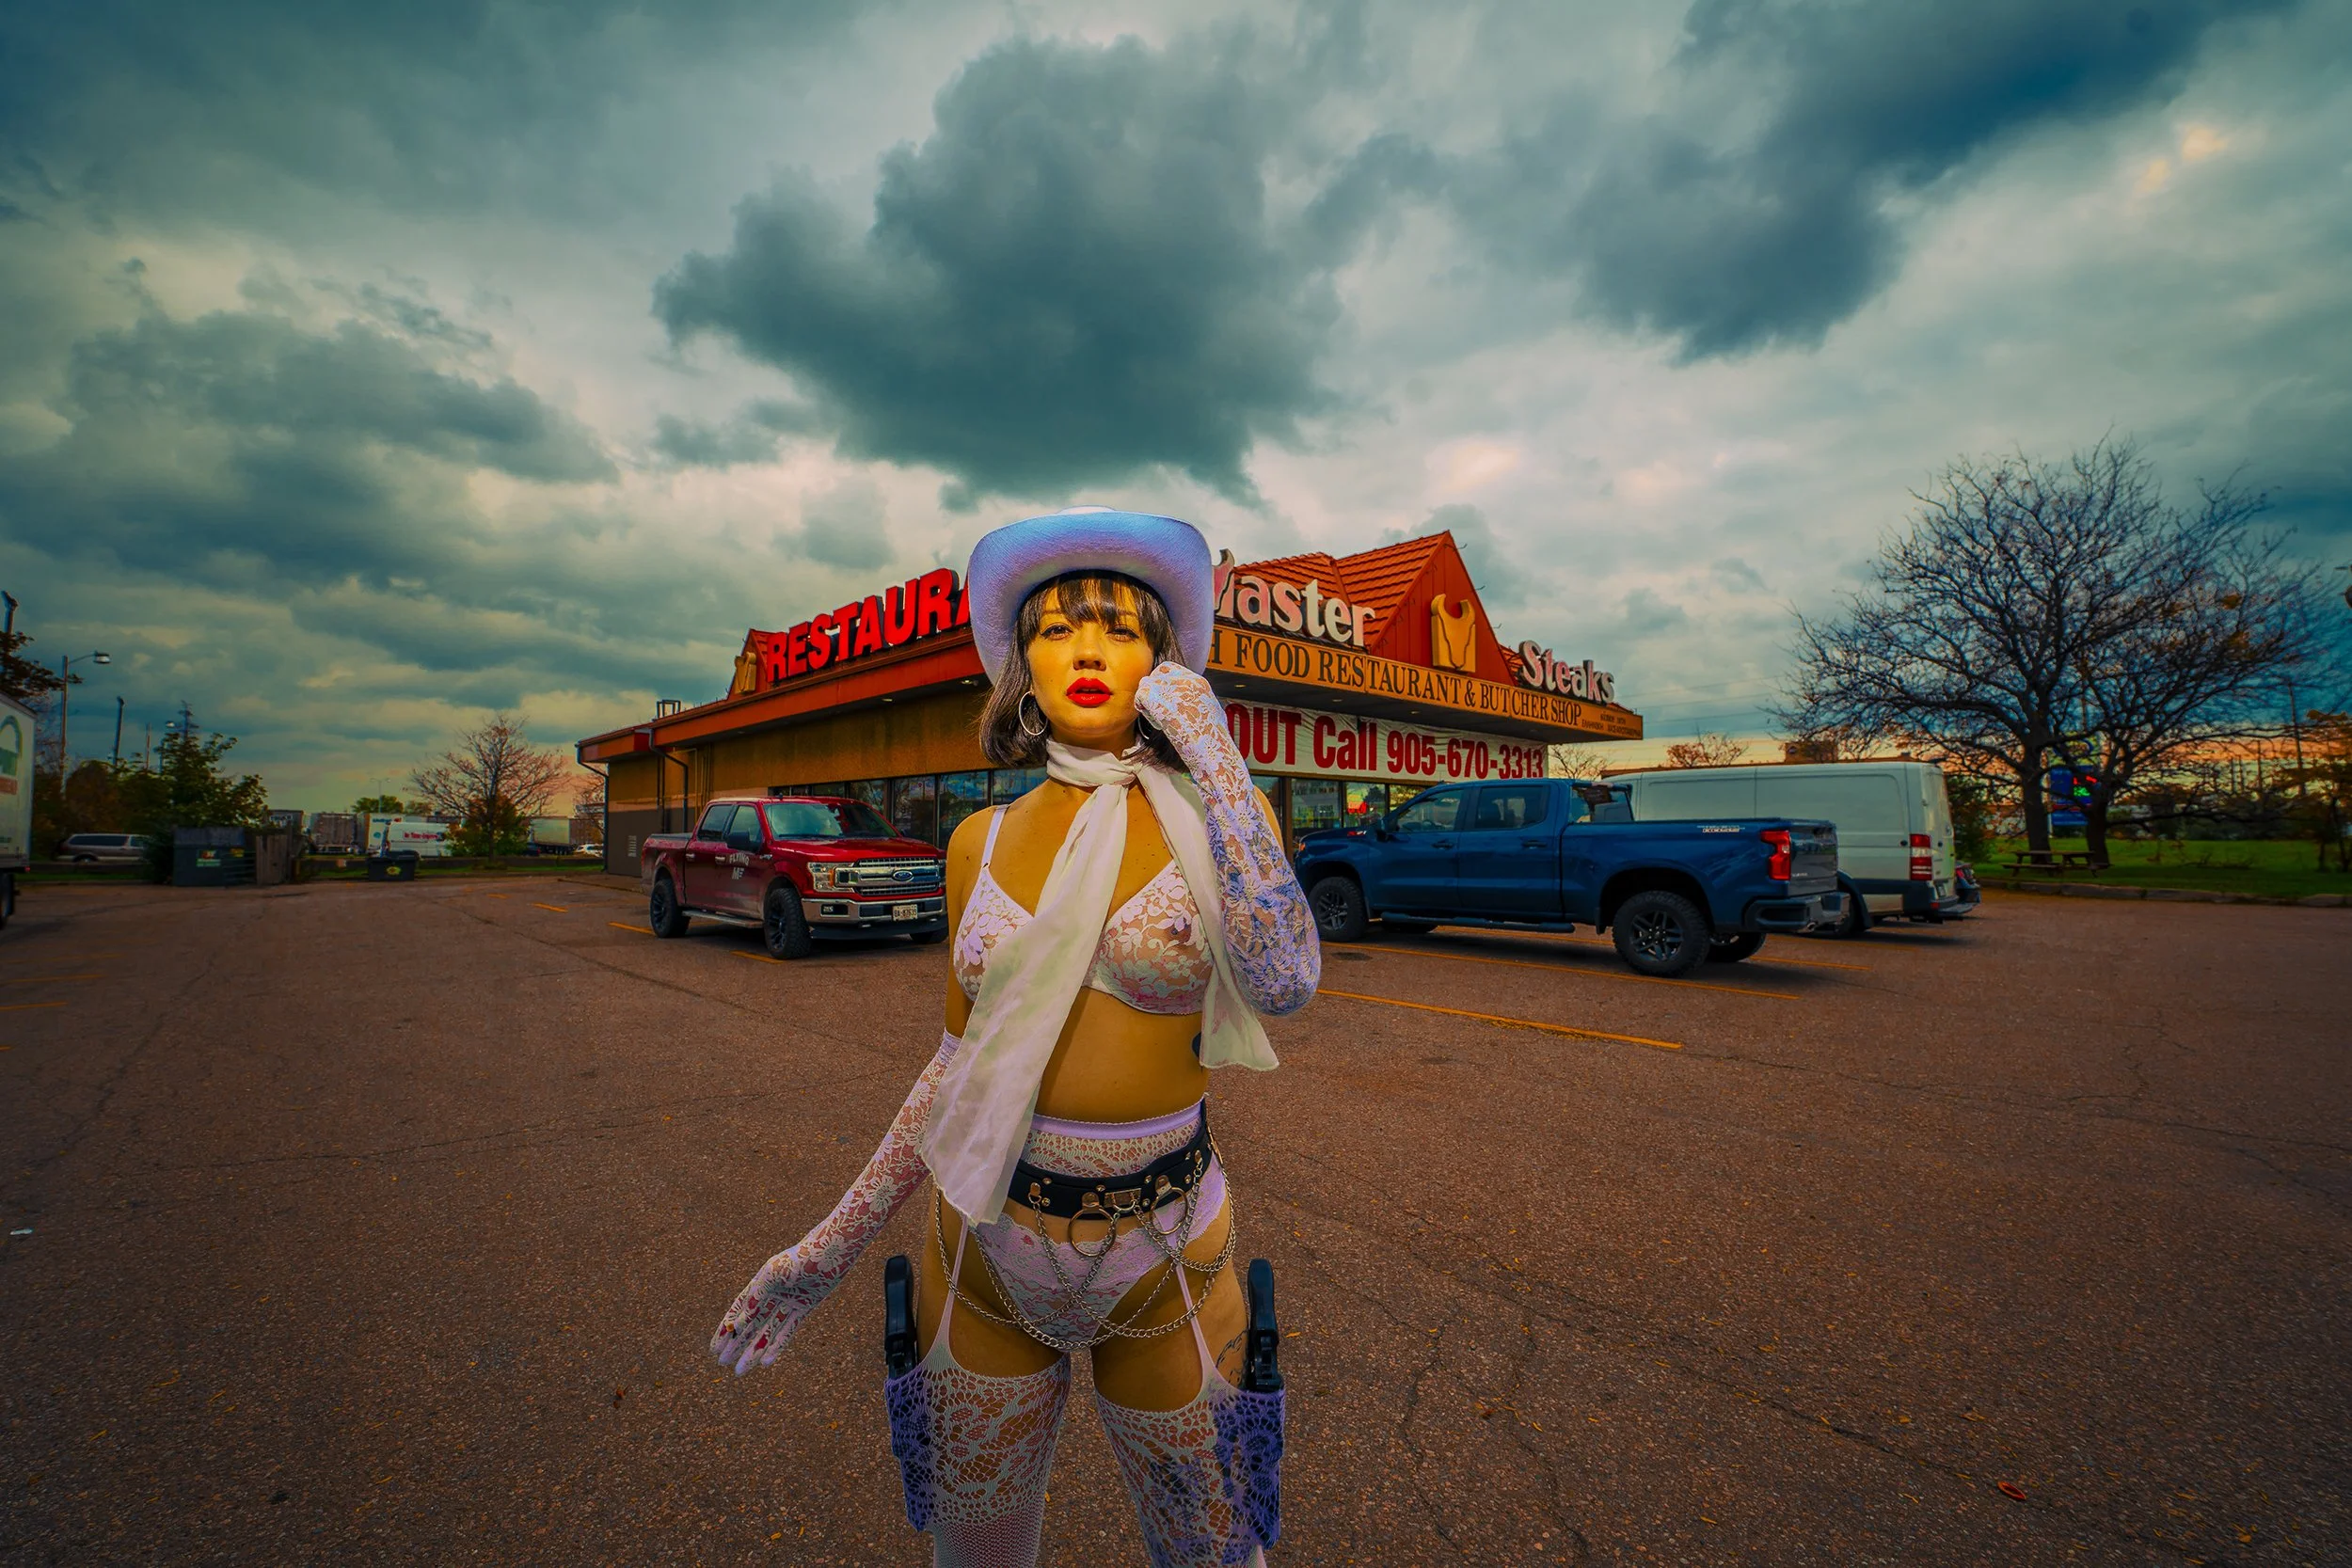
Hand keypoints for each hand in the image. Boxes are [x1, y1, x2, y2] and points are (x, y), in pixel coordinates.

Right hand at [711, 1246, 821, 1374]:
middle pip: (751, 1324)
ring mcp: (788, 1302)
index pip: (738, 1310)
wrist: (830, 1251)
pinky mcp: (804, 1308)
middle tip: (722, 1362)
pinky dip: (777, 1346)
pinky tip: (765, 1362)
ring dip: (754, 1350)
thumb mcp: (772, 1275)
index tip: (714, 1348)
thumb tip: (739, 1324)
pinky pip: (788, 1331)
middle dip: (736, 1344)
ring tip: (740, 1370)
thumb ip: (756, 1297)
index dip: (726, 1329)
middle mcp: (773, 1294)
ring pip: (767, 1332)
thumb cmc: (798, 1259)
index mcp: (760, 1283)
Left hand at [1136, 662, 1226, 752]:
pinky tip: (1156, 724)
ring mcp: (1169, 687)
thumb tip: (1193, 710)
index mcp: (1198, 682)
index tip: (1164, 698)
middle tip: (1156, 708)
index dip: (1163, 682)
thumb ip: (1199, 705)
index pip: (1170, 669)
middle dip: (1153, 689)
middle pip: (1156, 674)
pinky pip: (1140, 697)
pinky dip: (1144, 710)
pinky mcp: (1155, 697)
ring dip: (1148, 702)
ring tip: (1159, 720)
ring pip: (1146, 685)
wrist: (1210, 749)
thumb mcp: (1213, 714)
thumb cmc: (1214, 740)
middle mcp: (1183, 680)